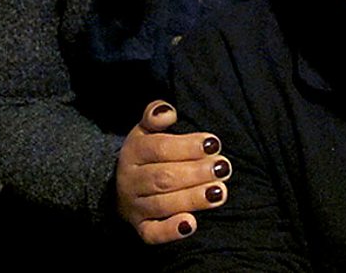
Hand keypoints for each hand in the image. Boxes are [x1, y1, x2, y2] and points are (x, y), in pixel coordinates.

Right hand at [116, 100, 230, 243]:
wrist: (122, 188)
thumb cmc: (147, 155)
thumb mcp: (146, 131)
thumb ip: (155, 115)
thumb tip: (169, 112)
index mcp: (133, 152)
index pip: (159, 148)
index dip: (187, 146)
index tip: (213, 143)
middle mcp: (130, 180)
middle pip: (163, 177)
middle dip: (196, 172)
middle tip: (223, 167)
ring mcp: (135, 207)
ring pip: (162, 204)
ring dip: (192, 198)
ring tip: (220, 191)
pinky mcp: (141, 228)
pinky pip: (153, 234)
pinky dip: (171, 231)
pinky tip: (191, 224)